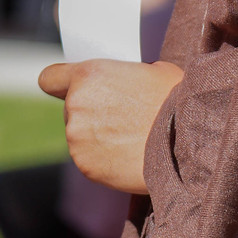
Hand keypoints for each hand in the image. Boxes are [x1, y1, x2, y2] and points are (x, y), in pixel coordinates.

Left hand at [37, 59, 183, 194]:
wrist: (187, 141)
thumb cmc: (176, 100)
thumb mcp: (153, 71)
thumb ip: (122, 77)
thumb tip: (121, 86)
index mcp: (88, 75)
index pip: (50, 78)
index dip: (60, 84)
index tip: (71, 91)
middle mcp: (75, 105)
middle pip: (71, 110)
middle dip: (91, 114)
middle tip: (124, 118)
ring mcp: (77, 139)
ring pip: (80, 137)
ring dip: (98, 138)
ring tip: (132, 140)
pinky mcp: (86, 166)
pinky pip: (90, 161)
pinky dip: (105, 160)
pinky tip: (130, 156)